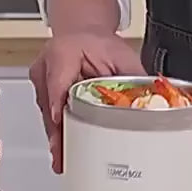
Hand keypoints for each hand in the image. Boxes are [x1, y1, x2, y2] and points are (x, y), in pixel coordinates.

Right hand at [30, 31, 145, 171]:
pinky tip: (61, 147)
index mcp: (64, 53)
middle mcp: (47, 66)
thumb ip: (133, 78)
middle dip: (57, 132)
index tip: (58, 121)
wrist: (82, 33)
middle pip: (50, 105)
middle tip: (61, 154)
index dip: (57, 103)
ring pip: (47, 113)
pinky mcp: (41, 91)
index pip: (57, 81)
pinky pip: (48, 114)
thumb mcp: (121, 55)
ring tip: (62, 158)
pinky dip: (57, 129)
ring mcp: (41, 80)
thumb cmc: (98, 42)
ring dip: (56, 134)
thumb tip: (150, 101)